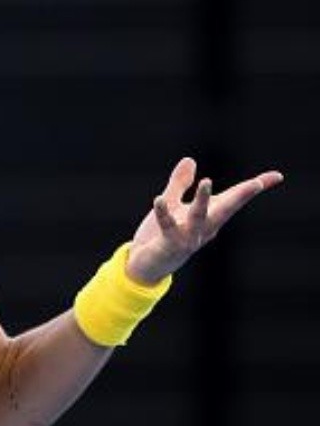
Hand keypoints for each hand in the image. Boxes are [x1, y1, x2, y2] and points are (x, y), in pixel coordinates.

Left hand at [126, 157, 283, 283]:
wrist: (146, 266)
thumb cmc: (161, 235)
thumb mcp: (173, 204)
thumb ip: (180, 183)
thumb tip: (190, 159)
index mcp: (209, 217)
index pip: (234, 198)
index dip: (254, 187)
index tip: (277, 176)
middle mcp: (205, 228)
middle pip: (226, 209)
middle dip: (242, 196)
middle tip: (257, 183)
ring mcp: (190, 237)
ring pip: (200, 217)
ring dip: (204, 200)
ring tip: (207, 182)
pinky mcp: (170, 244)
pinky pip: (168, 227)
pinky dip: (164, 213)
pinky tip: (158, 199)